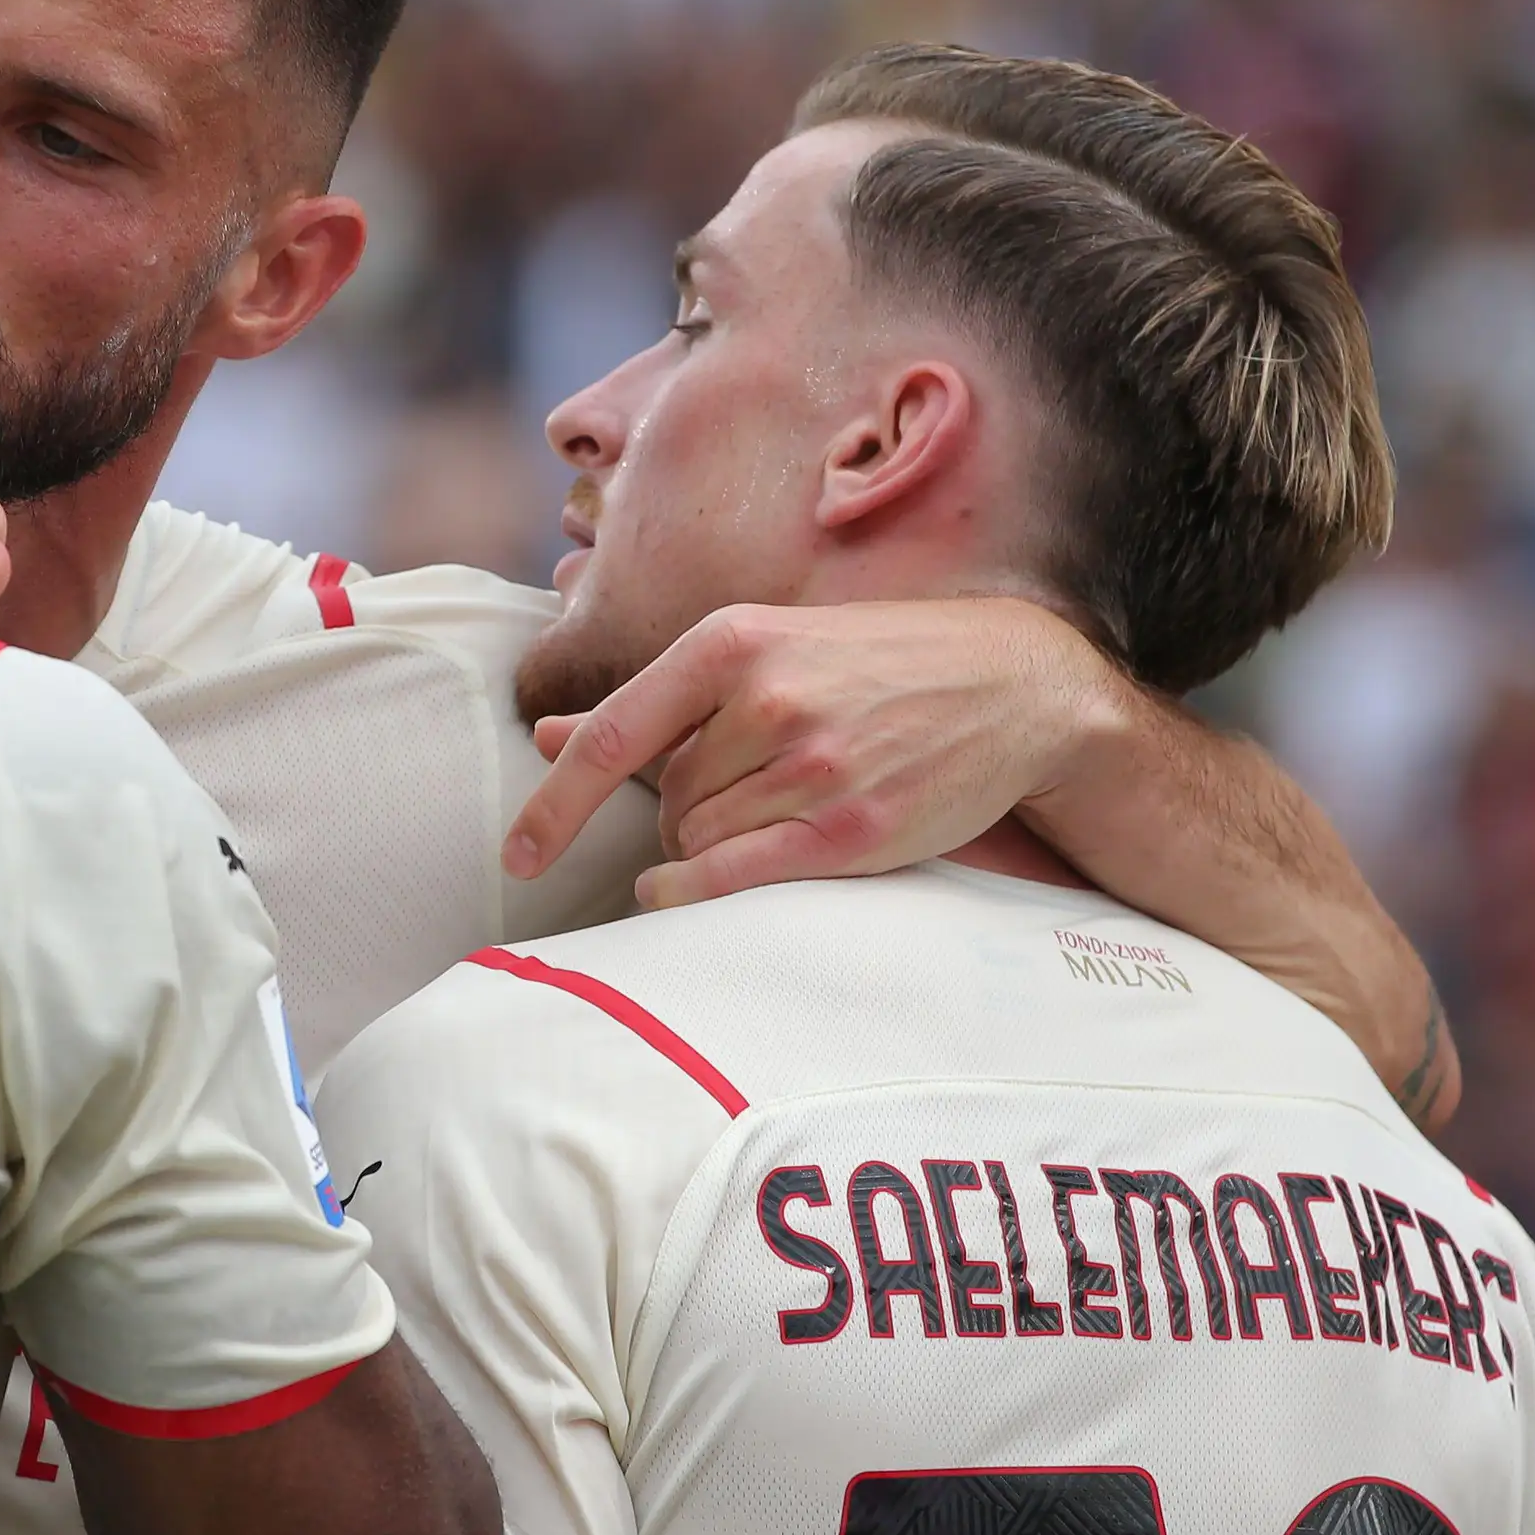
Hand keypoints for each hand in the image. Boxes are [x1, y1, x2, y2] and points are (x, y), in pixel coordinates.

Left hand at [504, 599, 1115, 907]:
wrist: (1016, 685)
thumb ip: (656, 701)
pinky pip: (737, 879)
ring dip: (710, 846)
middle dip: (681, 814)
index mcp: (735, 642)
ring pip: (699, 842)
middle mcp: (769, 701)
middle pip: (665, 801)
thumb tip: (547, 736)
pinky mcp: (853, 831)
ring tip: (775, 812)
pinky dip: (697, 892)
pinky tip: (683, 891)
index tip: (517, 854)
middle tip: (743, 795)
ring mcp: (814, 768)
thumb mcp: (767, 650)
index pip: (613, 735)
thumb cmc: (877, 664)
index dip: (554, 804)